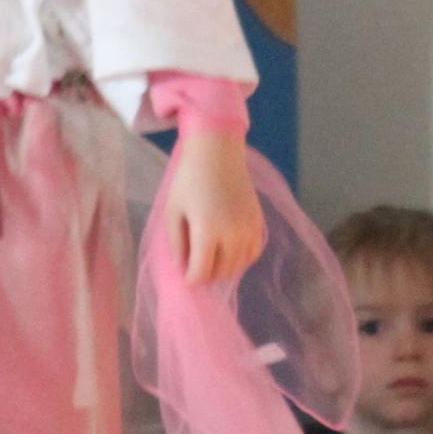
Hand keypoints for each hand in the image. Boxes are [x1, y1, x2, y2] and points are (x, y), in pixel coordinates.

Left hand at [160, 128, 264, 289]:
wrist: (217, 153)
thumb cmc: (189, 180)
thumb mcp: (173, 211)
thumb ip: (177, 243)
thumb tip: (182, 268)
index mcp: (207, 231)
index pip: (201, 272)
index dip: (191, 280)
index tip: (185, 277)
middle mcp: (232, 234)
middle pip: (221, 272)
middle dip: (206, 275)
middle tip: (195, 267)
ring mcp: (249, 229)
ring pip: (239, 266)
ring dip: (224, 269)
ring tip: (211, 260)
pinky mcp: (259, 223)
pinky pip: (253, 253)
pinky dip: (242, 259)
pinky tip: (229, 252)